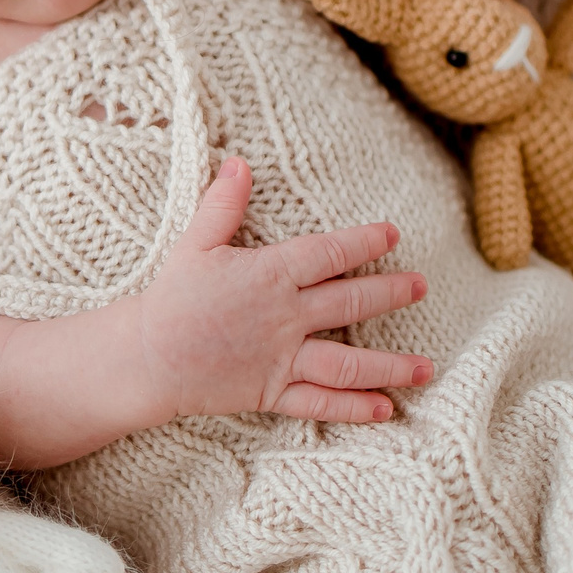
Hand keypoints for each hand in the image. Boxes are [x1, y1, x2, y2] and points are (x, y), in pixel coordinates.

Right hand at [128, 157, 431, 424]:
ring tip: (426, 367)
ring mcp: (282, 358)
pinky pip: (321, 402)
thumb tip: (238, 163)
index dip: (364, 243)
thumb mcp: (195, 243)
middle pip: (350, 303)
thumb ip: (222, 204)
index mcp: (270, 274)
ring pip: (348, 362)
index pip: (329, 254)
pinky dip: (355, 407)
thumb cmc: (171, 298)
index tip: (392, 235)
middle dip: (391, 294)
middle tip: (421, 287)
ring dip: (391, 365)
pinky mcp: (272, 392)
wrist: (147, 358)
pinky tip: (388, 409)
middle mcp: (285, 317)